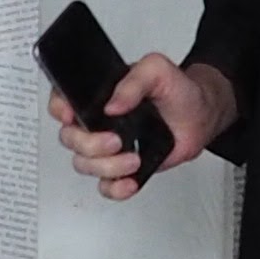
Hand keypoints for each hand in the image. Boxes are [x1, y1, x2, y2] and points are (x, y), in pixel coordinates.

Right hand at [47, 53, 236, 201]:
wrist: (200, 116)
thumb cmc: (177, 90)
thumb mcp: (157, 70)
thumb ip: (133, 81)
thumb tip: (113, 104)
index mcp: (97, 95)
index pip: (61, 102)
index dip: (60, 110)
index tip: (72, 116)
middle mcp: (97, 122)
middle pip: (70, 139)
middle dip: (90, 145)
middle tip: (116, 140)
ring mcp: (107, 147)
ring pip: (84, 165)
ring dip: (106, 167)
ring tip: (133, 159)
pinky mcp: (121, 168)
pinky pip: (105, 186)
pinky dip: (115, 188)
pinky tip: (130, 181)